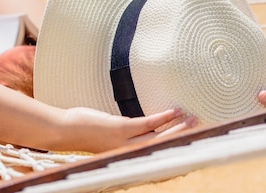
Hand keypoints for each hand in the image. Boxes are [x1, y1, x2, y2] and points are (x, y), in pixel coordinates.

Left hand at [56, 107, 197, 152]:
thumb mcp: (106, 134)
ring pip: (159, 137)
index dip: (172, 150)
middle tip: (200, 128)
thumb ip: (122, 132)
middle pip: (162, 146)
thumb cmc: (82, 130)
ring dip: (178, 127)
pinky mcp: (120, 129)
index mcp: (126, 154)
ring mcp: (125, 141)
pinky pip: (147, 124)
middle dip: (182, 137)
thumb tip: (133, 124)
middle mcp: (128, 152)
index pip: (154, 153)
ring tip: (194, 119)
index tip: (188, 144)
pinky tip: (174, 111)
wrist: (65, 131)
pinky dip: (163, 117)